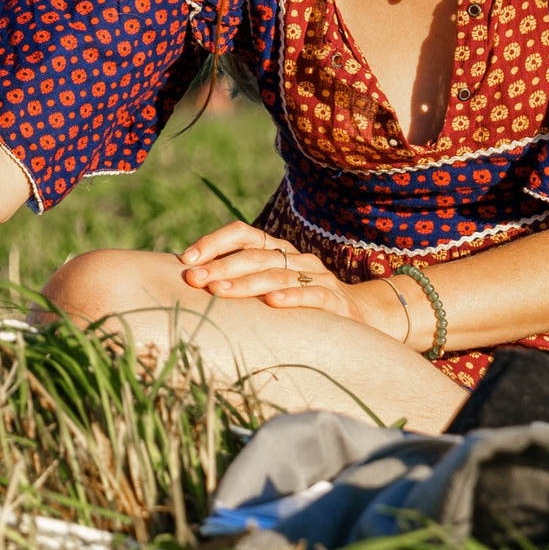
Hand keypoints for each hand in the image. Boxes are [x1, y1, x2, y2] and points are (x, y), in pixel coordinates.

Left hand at [177, 221, 355, 316]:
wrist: (362, 315)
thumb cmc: (304, 304)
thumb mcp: (273, 287)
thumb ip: (242, 281)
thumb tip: (193, 283)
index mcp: (279, 250)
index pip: (244, 234)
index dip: (214, 242)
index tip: (186, 259)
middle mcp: (296, 258)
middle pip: (255, 256)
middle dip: (220, 267)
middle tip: (194, 280)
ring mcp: (318, 277)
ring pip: (277, 275)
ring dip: (246, 284)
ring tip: (220, 291)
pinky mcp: (336, 300)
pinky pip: (312, 295)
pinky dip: (292, 297)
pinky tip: (272, 303)